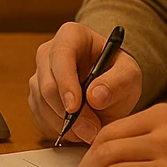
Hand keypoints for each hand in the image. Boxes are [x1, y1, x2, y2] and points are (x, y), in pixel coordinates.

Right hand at [28, 21, 142, 143]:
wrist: (110, 87)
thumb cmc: (118, 73)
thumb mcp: (130, 75)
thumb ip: (117, 83)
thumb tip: (95, 97)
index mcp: (71, 36)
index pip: (60, 55)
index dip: (65, 82)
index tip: (75, 107)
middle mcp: (48, 53)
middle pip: (46, 84)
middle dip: (67, 113)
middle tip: (91, 130)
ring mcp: (39, 76)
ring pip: (41, 104)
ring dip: (64, 124)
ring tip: (90, 131)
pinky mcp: (36, 98)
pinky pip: (40, 118)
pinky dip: (58, 130)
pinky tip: (78, 130)